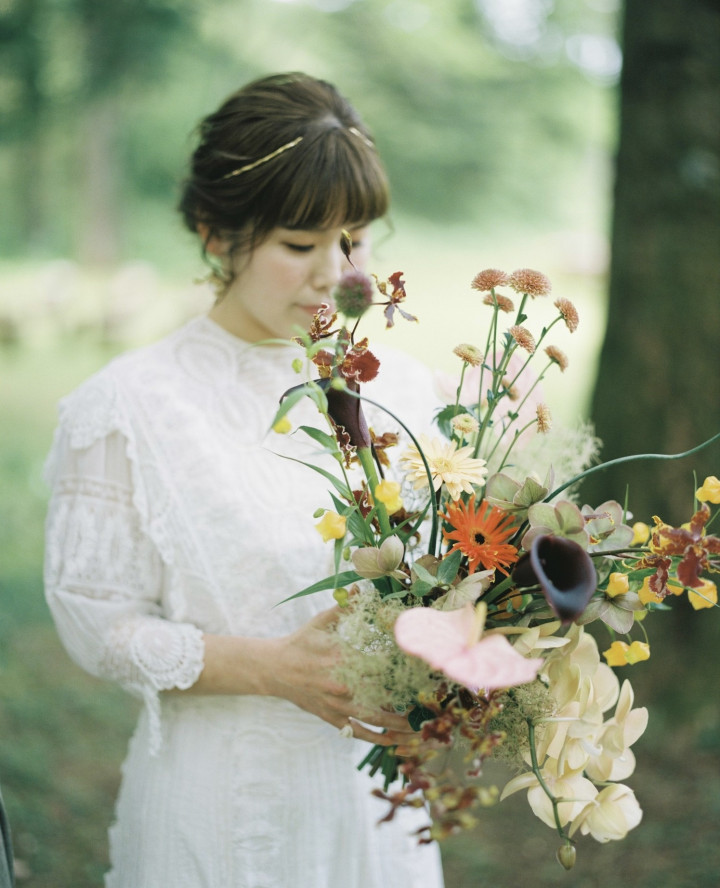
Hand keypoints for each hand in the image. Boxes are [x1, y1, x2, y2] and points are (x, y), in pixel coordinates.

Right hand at [265, 606, 419, 746]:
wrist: (273, 668)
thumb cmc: (299, 642)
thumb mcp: (320, 621)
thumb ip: (343, 608)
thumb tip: (359, 588)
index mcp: (343, 658)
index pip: (382, 665)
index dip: (403, 668)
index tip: (421, 669)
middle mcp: (342, 684)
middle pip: (384, 693)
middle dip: (408, 697)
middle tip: (430, 699)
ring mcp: (337, 704)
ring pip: (374, 717)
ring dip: (399, 724)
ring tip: (419, 725)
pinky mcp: (330, 717)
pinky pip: (357, 731)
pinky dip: (376, 738)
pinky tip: (394, 741)